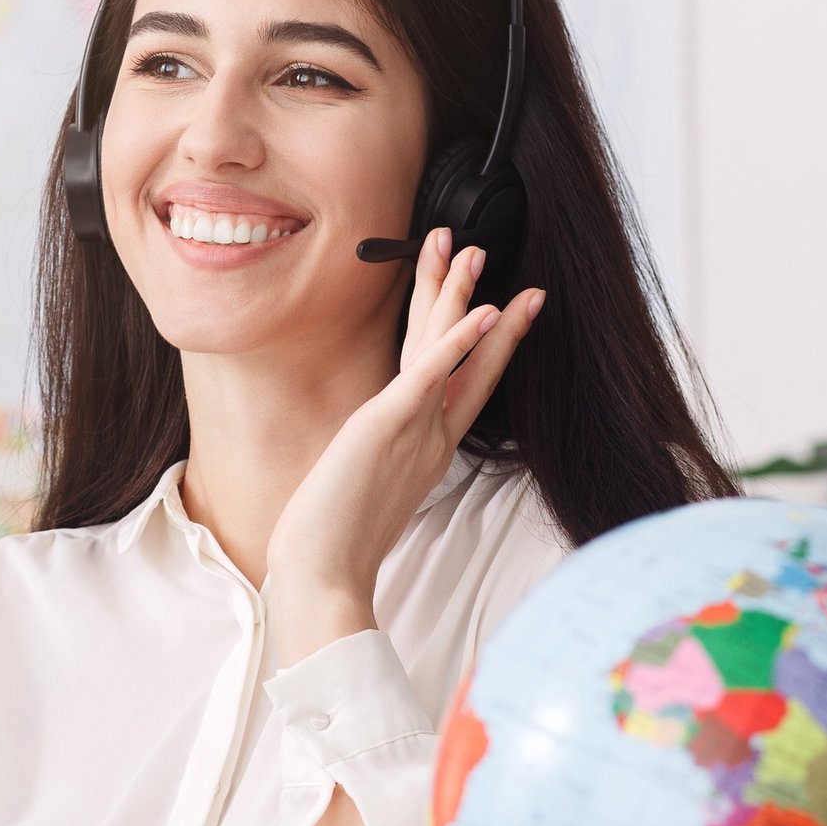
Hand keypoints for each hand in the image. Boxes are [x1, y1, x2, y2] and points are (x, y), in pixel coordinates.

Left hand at [263, 228, 544, 668]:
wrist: (323, 576)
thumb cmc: (332, 543)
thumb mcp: (362, 490)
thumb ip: (378, 463)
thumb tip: (369, 453)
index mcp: (427, 449)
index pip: (464, 382)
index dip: (484, 342)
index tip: (503, 307)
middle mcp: (431, 436)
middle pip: (464, 355)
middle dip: (472, 297)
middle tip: (479, 249)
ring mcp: (417, 429)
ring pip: (448, 349)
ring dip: (460, 295)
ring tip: (469, 250)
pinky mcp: (391, 424)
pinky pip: (433, 372)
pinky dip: (459, 339)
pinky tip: (481, 308)